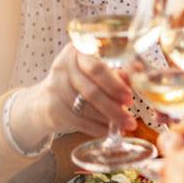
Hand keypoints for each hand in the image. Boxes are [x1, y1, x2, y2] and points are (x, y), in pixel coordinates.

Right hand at [13, 44, 135, 146]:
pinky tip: (108, 131)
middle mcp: (63, 67)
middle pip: (92, 91)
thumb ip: (116, 72)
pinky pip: (79, 121)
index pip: (97, 68)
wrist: (46, 99)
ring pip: (86, 108)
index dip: (115, 85)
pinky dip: (96, 128)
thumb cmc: (81, 81)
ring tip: (123, 126)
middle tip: (130, 118)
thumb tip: (137, 71)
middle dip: (114, 107)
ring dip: (107, 120)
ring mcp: (55, 88)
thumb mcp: (96, 71)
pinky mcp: (52, 109)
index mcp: (77, 51)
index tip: (129, 97)